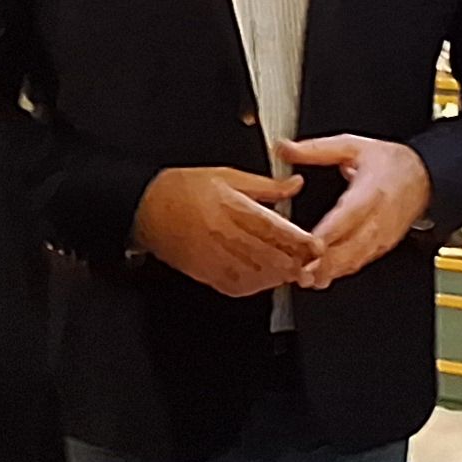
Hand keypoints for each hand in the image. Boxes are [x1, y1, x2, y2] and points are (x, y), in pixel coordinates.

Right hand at [133, 165, 315, 296]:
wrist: (145, 208)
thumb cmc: (181, 190)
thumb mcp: (226, 175)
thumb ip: (265, 185)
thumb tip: (294, 185)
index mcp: (231, 207)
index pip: (273, 229)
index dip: (298, 241)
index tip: (315, 244)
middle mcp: (224, 235)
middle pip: (269, 256)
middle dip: (295, 262)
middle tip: (313, 262)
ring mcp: (215, 258)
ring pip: (257, 275)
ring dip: (279, 276)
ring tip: (295, 272)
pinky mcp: (206, 273)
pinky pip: (237, 286)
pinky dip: (257, 286)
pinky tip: (267, 280)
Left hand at [283, 134, 432, 288]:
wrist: (424, 177)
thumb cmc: (391, 163)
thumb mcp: (353, 146)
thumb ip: (316, 150)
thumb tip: (285, 149)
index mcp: (370, 191)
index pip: (348, 216)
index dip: (329, 233)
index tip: (309, 244)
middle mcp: (378, 218)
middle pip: (351, 246)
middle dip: (325, 262)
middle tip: (299, 271)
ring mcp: (382, 236)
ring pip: (355, 260)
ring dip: (331, 272)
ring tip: (306, 280)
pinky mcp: (382, 247)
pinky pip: (361, 263)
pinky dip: (341, 272)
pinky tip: (322, 277)